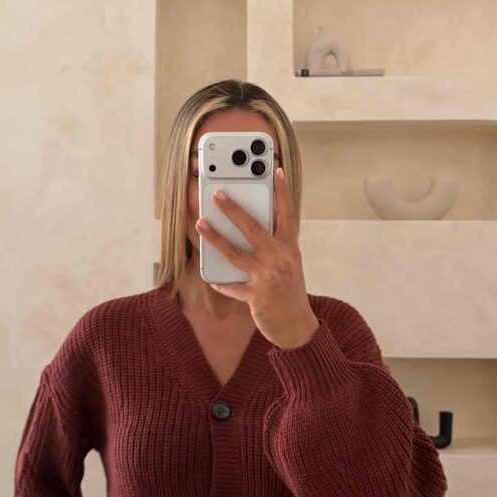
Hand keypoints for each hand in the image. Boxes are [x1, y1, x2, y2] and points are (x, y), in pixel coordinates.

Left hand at [194, 165, 319, 348]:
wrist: (297, 326)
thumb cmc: (290, 292)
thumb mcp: (289, 263)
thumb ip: (274, 245)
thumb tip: (248, 227)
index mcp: (289, 248)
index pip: (287, 213)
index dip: (282, 191)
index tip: (276, 169)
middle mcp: (279, 258)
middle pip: (253, 228)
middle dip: (233, 209)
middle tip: (217, 193)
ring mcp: (267, 277)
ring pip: (235, 253)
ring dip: (215, 238)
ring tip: (199, 223)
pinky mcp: (256, 297)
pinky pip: (232, 287)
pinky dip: (221, 283)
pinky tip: (212, 278)